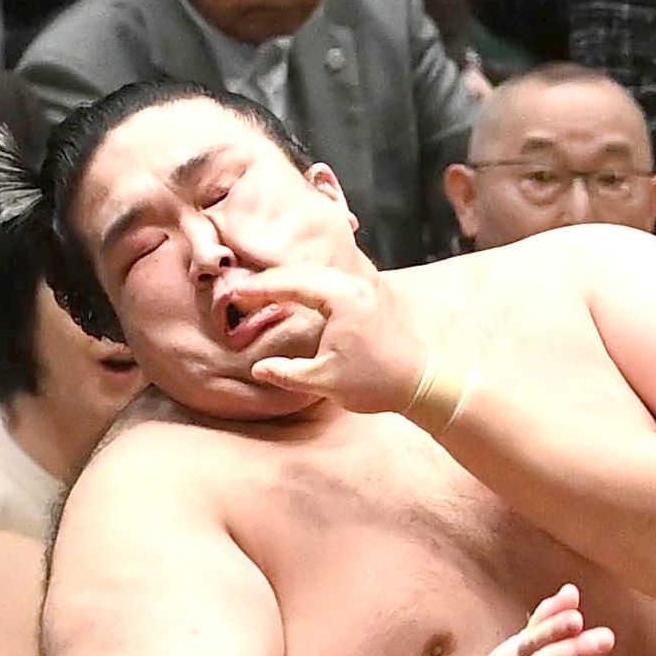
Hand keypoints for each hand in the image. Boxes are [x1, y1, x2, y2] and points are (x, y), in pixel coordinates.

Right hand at [237, 265, 430, 415]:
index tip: (233, 292)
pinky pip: (332, 280)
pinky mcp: (371, 296)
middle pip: (303, 271)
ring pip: (318, 274)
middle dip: (270, 280)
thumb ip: (287, 373)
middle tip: (242, 289)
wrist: (421, 384)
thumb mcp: (325, 381)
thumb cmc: (376, 383)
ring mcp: (365, 288)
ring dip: (289, 281)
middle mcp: (355, 285)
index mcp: (343, 298)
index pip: (291, 283)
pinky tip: (296, 293)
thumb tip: (257, 368)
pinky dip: (309, 284)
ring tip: (263, 291)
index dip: (259, 288)